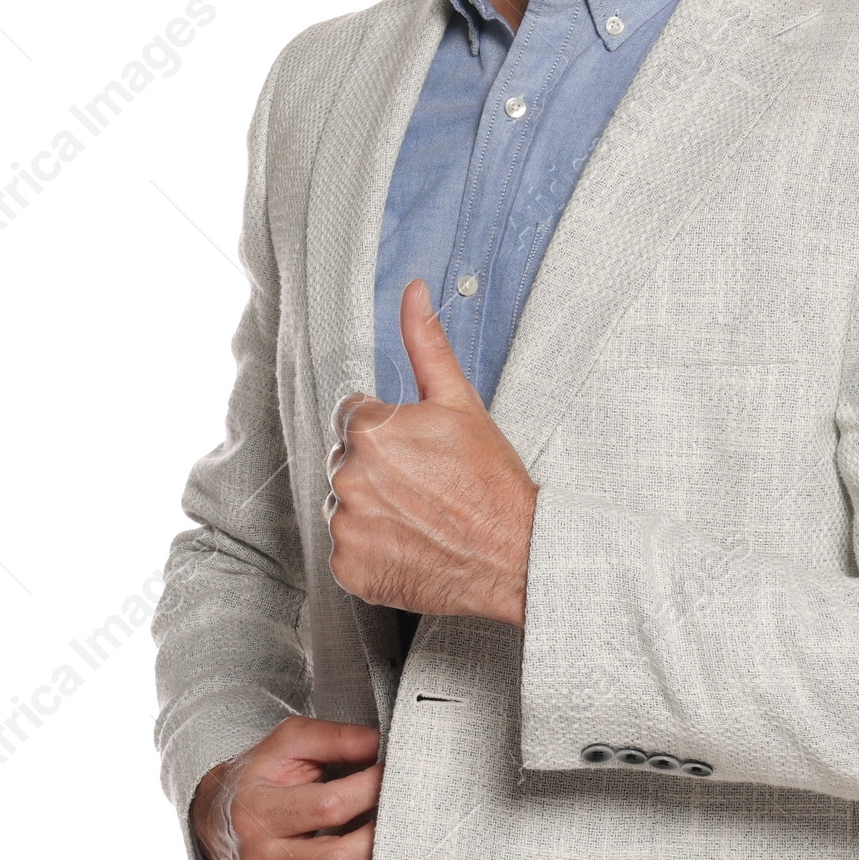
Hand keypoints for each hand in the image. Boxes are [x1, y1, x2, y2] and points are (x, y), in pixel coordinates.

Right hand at [190, 717, 380, 859]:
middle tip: (404, 818)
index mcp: (258, 812)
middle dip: (381, 837)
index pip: (329, 806)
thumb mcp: (289, 743)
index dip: (371, 789)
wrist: (216, 821)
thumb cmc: (261, 777)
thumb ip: (336, 739)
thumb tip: (381, 744)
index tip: (393, 774)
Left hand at [326, 277, 537, 625]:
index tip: (417, 450)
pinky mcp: (349, 568)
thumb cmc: (492, 480)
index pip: (351, 417)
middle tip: (425, 482)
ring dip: (371, 507)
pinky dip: (371, 548)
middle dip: (377, 466)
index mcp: (370, 430)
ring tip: (419, 513)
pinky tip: (408, 543)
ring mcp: (347, 526)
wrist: (515, 554)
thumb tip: (412, 291)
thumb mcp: (460, 401)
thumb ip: (425, 342)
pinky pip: (347, 549)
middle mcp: (349, 477)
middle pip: (345, 460)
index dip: (387, 430)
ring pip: (344, 503)